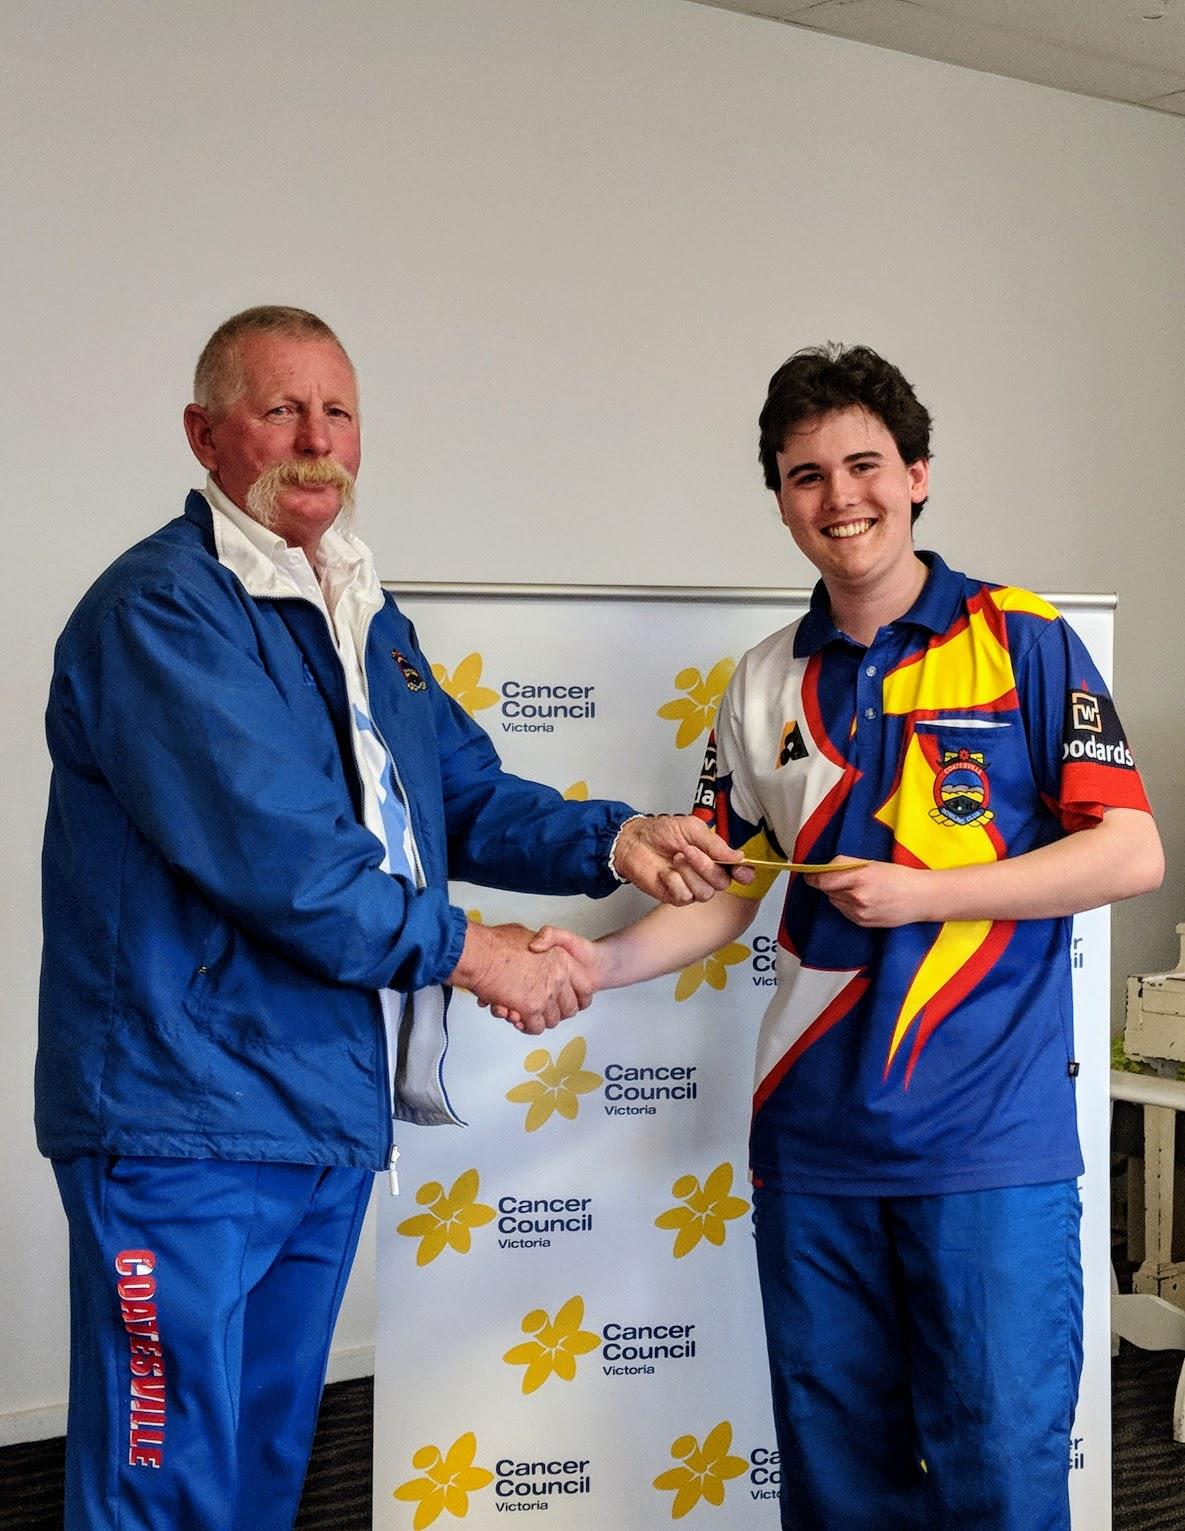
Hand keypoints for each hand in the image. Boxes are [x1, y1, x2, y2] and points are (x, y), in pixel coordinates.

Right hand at [447, 921, 593, 1034]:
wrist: (479, 953)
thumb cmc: (495, 943)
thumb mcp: (526, 934)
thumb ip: (536, 944)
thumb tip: (535, 947)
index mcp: (561, 959)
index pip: (583, 986)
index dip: (573, 996)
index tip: (563, 999)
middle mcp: (559, 977)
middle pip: (570, 1007)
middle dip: (554, 1011)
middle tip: (540, 1009)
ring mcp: (546, 994)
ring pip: (552, 1020)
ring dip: (539, 1020)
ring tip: (525, 1014)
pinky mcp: (531, 1008)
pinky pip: (535, 1027)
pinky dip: (526, 1026)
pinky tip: (517, 1018)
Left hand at [612, 815, 754, 905]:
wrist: (635, 841)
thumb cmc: (661, 832)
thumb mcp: (691, 828)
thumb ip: (715, 843)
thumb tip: (738, 856)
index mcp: (715, 857)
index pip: (739, 871)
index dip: (744, 873)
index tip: (739, 870)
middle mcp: (707, 875)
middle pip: (722, 883)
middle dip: (705, 866)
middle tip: (687, 851)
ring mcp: (692, 887)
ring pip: (706, 893)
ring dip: (689, 873)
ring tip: (675, 859)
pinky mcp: (676, 897)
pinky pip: (685, 896)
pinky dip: (674, 881)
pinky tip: (666, 873)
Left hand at [804, 859, 932, 927]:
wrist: (921, 899)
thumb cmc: (900, 877)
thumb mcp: (872, 864)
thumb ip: (846, 864)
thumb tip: (824, 868)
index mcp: (861, 877)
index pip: (825, 879)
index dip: (813, 877)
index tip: (809, 875)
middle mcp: (858, 897)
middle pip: (828, 890)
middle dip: (830, 884)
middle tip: (844, 878)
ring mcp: (860, 913)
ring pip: (835, 901)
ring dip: (839, 894)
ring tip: (859, 889)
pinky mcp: (862, 923)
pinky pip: (844, 912)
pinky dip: (847, 905)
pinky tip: (864, 900)